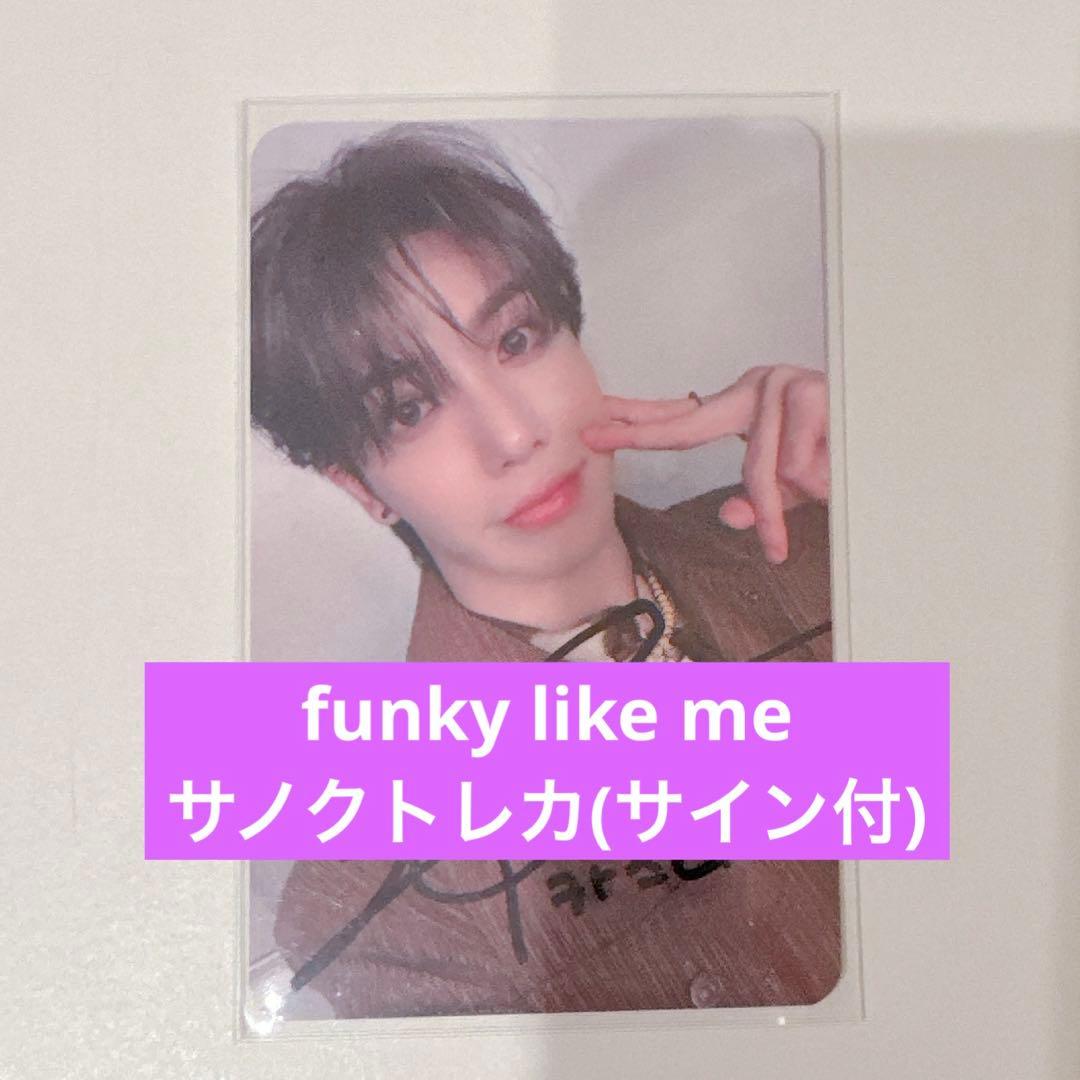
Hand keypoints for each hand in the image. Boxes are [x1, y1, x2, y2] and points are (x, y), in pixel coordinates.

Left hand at [581, 365, 828, 563]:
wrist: (905, 439)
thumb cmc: (845, 456)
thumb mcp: (793, 490)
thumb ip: (756, 501)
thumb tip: (727, 515)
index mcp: (747, 405)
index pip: (680, 417)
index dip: (635, 422)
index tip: (593, 424)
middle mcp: (758, 387)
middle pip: (688, 425)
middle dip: (639, 434)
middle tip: (593, 436)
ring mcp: (784, 385)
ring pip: (758, 468)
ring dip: (781, 503)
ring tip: (809, 505)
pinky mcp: (813, 392)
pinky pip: (793, 465)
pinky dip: (816, 482)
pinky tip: (839, 463)